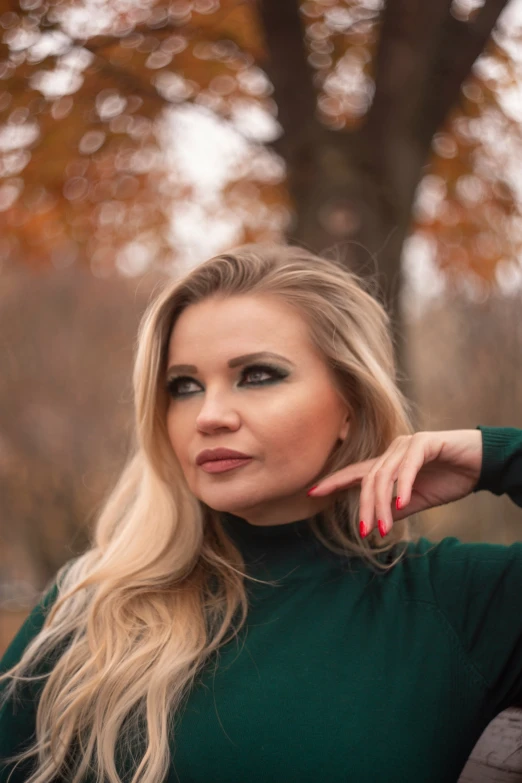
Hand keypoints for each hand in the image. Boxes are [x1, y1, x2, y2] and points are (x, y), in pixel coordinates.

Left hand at [307, 429, 482, 537]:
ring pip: (384, 476)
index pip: (356, 473)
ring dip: (382, 505)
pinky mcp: (425, 443)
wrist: (481, 463)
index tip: (311, 492)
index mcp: (388, 463)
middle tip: (366, 533)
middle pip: (368, 480)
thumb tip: (379, 520)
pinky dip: (403, 486)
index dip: (333, 481)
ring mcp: (407, 445)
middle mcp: (393, 450)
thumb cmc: (449, 478)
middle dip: (365, 508)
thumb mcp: (419, 500)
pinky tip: (402, 503)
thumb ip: (397, 507)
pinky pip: (408, 466)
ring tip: (384, 528)